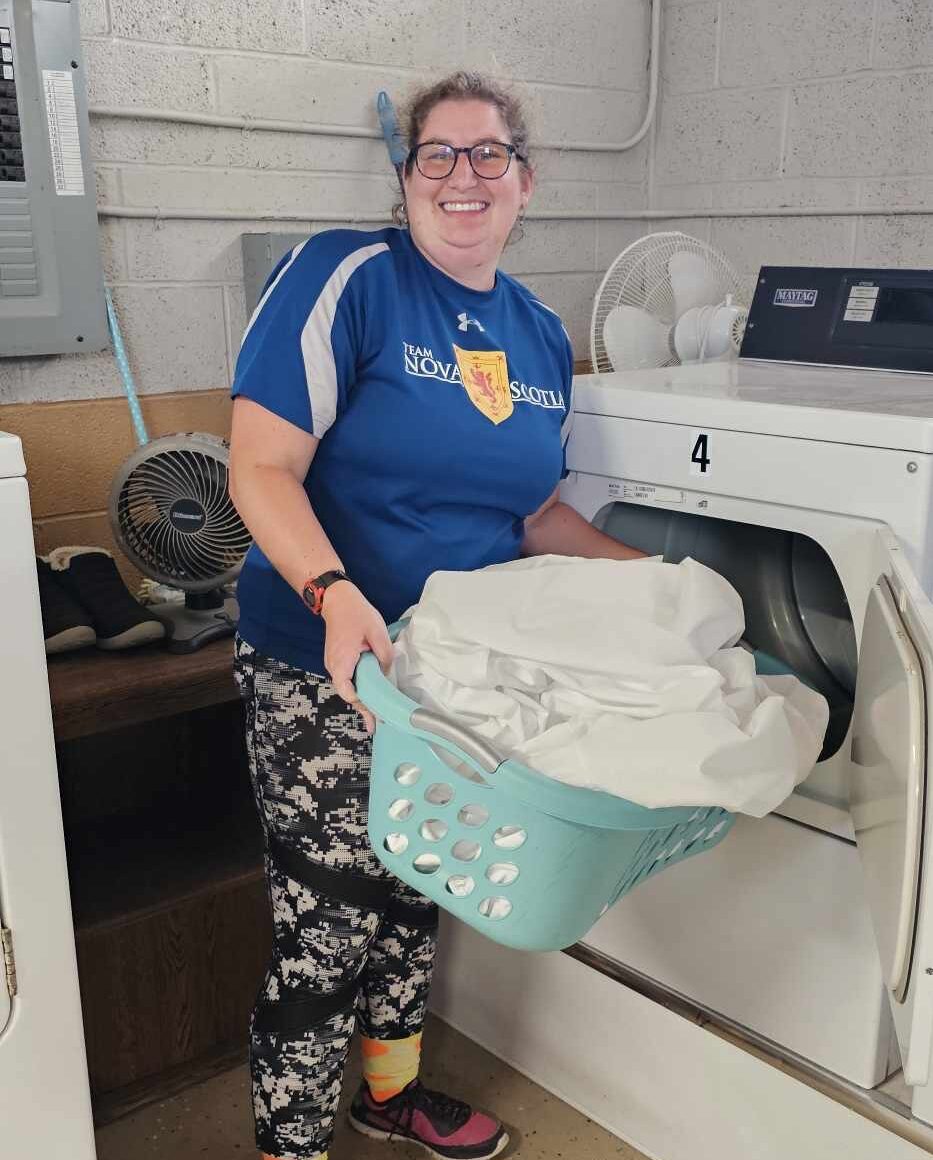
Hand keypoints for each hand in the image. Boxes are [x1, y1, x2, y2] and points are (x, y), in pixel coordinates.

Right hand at [321, 582, 393, 733]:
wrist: (337, 599)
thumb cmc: (356, 614)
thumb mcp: (377, 632)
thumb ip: (385, 655)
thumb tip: (388, 674)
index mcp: (342, 661)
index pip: (349, 691)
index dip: (363, 705)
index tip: (376, 717)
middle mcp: (334, 666)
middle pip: (348, 693)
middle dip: (364, 707)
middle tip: (379, 723)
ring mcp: (333, 664)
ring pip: (347, 687)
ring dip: (361, 698)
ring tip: (377, 713)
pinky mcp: (337, 660)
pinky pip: (347, 679)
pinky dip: (358, 688)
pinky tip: (371, 693)